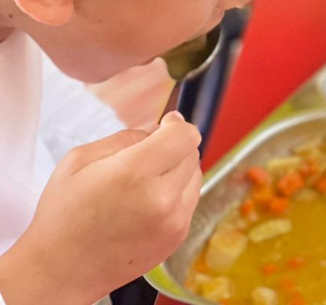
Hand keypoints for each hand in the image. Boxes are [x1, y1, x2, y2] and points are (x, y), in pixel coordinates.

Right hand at [0, 113, 201, 304]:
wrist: (60, 270)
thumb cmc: (63, 216)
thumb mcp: (79, 161)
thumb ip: (125, 137)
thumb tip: (157, 130)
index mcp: (134, 173)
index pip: (184, 136)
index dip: (176, 125)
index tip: (167, 124)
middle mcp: (161, 198)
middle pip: (191, 153)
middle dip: (173, 148)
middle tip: (146, 157)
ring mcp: (173, 221)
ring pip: (195, 176)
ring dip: (177, 171)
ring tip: (144, 183)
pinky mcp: (177, 237)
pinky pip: (190, 201)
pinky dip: (176, 195)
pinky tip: (147, 203)